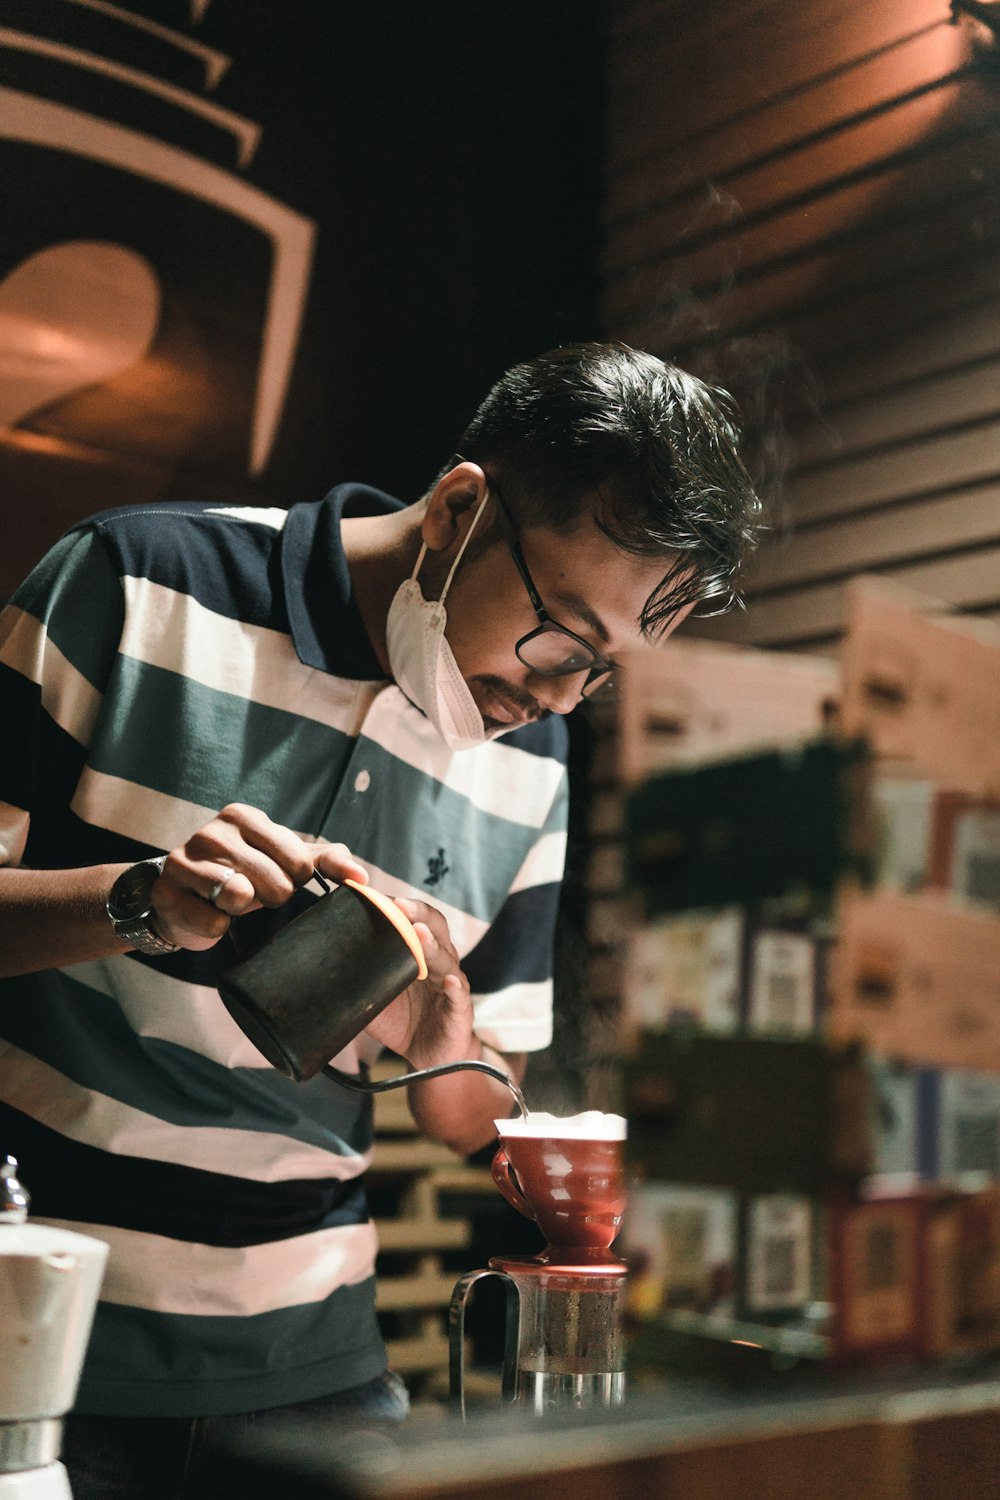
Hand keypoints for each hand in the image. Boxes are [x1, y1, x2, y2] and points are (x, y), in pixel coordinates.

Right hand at [149, 803, 368, 950]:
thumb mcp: (287, 860)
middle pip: (275, 885)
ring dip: (243, 911)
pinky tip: (209, 914)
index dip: (296, 881)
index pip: (299, 862)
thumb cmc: (245, 874)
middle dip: (271, 898)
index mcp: (244, 816)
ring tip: (231, 900)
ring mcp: (184, 859)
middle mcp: (212, 831)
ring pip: (241, 899)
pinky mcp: (167, 892)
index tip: (278, 877)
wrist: (183, 898)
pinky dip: (219, 928)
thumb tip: (361, 878)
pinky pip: (214, 924)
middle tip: (253, 893)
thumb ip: (328, 861)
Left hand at [362, 897, 475, 1069]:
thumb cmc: (404, 1019)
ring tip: (419, 934)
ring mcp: (451, 982)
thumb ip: (357, 981)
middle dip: (418, 913)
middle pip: (434, 927)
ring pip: (445, 958)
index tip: (375, 895)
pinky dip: (455, 987)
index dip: (396, 906)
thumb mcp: (374, 998)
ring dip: (432, 946)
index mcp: (420, 951)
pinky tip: (449, 981)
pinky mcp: (460, 1008)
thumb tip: (320, 971)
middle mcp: (438, 960)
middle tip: (400, 906)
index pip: (411, 918)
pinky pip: (459, 994)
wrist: (429, 1055)